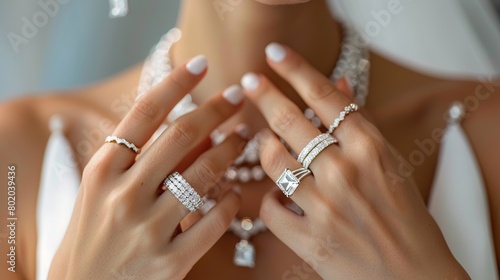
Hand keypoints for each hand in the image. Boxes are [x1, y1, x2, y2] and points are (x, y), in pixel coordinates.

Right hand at [49, 56, 245, 279]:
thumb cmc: (93, 231)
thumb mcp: (102, 189)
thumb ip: (140, 158)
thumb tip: (194, 129)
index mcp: (103, 170)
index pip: (143, 112)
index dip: (176, 83)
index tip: (201, 63)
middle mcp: (122, 195)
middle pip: (181, 136)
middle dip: (216, 110)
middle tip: (238, 96)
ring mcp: (146, 230)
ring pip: (202, 176)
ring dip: (230, 151)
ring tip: (243, 138)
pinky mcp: (169, 262)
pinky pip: (213, 222)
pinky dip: (230, 203)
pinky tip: (235, 194)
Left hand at [241, 44, 469, 278]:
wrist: (415, 275)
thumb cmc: (405, 216)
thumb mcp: (390, 163)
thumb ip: (359, 124)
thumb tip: (339, 83)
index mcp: (370, 148)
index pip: (324, 97)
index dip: (295, 70)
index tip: (274, 55)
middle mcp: (345, 172)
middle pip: (290, 121)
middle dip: (264, 95)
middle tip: (250, 82)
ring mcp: (324, 206)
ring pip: (272, 161)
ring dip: (264, 147)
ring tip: (265, 143)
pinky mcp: (308, 239)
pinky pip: (269, 208)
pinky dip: (272, 199)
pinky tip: (282, 196)